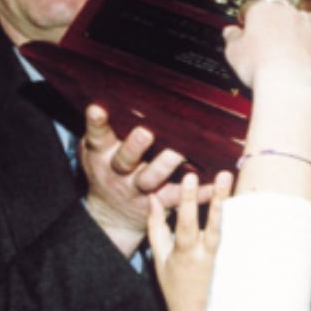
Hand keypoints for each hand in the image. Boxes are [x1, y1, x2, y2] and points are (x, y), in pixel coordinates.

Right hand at [81, 105, 188, 256]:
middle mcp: (119, 172)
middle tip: (145, 132)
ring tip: (179, 152)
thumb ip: (102, 128)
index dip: (96, 123)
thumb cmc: (108, 169)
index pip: (97, 135)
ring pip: (151, 178)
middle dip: (134, 146)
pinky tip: (214, 183)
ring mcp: (140, 188)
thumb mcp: (96, 149)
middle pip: (125, 159)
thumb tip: (110, 95)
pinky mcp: (161, 201)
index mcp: (102, 154)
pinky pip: (179, 196)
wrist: (112, 214)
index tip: (97, 109)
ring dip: (165, 165)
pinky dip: (198, 192)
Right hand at [147, 171, 231, 310]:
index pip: (185, 223)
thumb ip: (156, 227)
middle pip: (212, 223)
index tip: (189, 178)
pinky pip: (225, 231)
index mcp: (184, 254)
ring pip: (222, 225)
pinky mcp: (223, 255)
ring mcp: (216, 254)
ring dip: (225, 202)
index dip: (187, 201)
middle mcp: (203, 253)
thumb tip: (154, 199)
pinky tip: (229, 193)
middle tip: (224, 175)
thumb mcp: (158, 257)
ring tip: (228, 179)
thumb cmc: (172, 284)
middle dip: (217, 198)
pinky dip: (225, 212)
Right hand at [223, 0, 310, 90]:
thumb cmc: (259, 67)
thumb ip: (231, 38)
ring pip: (300, 18)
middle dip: (271, 21)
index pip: (250, 8)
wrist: (287, 83)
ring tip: (287, 44)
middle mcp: (285, 12)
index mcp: (261, 10)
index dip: (246, 18)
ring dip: (294, 27)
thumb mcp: (233, 52)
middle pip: (277, 10)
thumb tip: (230, 32)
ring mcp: (306, 24)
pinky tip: (308, 48)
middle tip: (265, 37)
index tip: (245, 25)